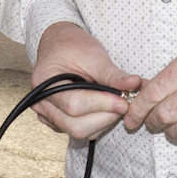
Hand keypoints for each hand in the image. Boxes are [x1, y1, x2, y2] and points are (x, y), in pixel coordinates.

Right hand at [31, 22, 141, 139]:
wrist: (59, 45)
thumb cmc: (73, 47)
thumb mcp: (94, 55)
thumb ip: (112, 74)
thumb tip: (134, 84)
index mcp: (44, 83)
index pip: (74, 105)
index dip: (103, 105)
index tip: (124, 101)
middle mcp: (41, 103)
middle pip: (76, 125)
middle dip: (105, 117)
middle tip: (123, 103)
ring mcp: (48, 115)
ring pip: (79, 132)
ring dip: (103, 121)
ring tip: (114, 103)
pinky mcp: (57, 121)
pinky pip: (78, 130)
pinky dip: (96, 123)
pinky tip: (104, 107)